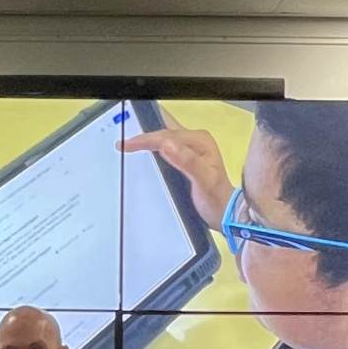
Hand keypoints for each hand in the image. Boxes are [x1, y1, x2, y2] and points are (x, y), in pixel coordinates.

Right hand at [120, 121, 234, 223]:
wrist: (226, 214)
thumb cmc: (214, 199)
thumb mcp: (202, 181)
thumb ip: (187, 162)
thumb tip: (165, 145)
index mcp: (199, 141)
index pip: (166, 136)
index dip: (145, 139)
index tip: (125, 145)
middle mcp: (197, 141)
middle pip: (164, 134)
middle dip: (143, 137)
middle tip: (122, 144)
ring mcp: (193, 149)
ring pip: (165, 140)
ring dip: (147, 142)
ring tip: (128, 145)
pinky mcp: (188, 159)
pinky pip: (168, 149)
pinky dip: (154, 150)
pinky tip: (145, 153)